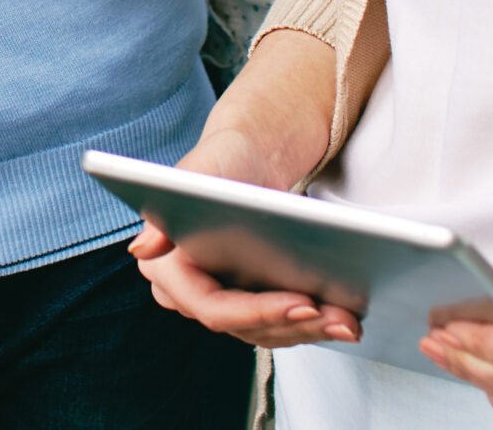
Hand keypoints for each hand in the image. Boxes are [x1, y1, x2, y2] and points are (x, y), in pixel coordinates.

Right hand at [130, 126, 360, 348]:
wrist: (248, 160)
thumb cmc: (224, 159)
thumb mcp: (202, 172)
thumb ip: (170, 203)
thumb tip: (143, 248)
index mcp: (166, 266)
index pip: (212, 308)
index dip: (258, 312)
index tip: (304, 303)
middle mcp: (185, 293)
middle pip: (243, 327)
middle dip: (295, 325)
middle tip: (341, 320)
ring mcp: (216, 302)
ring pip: (264, 333)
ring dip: (309, 331)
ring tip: (349, 323)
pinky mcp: (244, 305)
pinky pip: (276, 327)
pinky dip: (310, 325)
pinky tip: (342, 320)